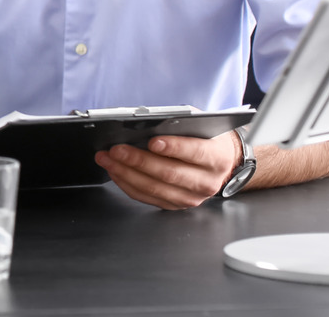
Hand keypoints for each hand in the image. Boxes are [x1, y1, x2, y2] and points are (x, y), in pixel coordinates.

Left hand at [95, 132, 242, 209]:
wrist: (221, 162)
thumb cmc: (205, 138)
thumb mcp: (199, 125)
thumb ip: (178, 124)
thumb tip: (146, 123)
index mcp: (216, 157)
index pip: (195, 152)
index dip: (173, 147)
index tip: (152, 142)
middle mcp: (207, 181)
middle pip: (169, 173)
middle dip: (138, 160)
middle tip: (116, 149)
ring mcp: (192, 197)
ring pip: (155, 188)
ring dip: (126, 173)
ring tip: (107, 159)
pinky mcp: (177, 205)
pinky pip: (148, 198)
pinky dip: (127, 184)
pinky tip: (115, 171)